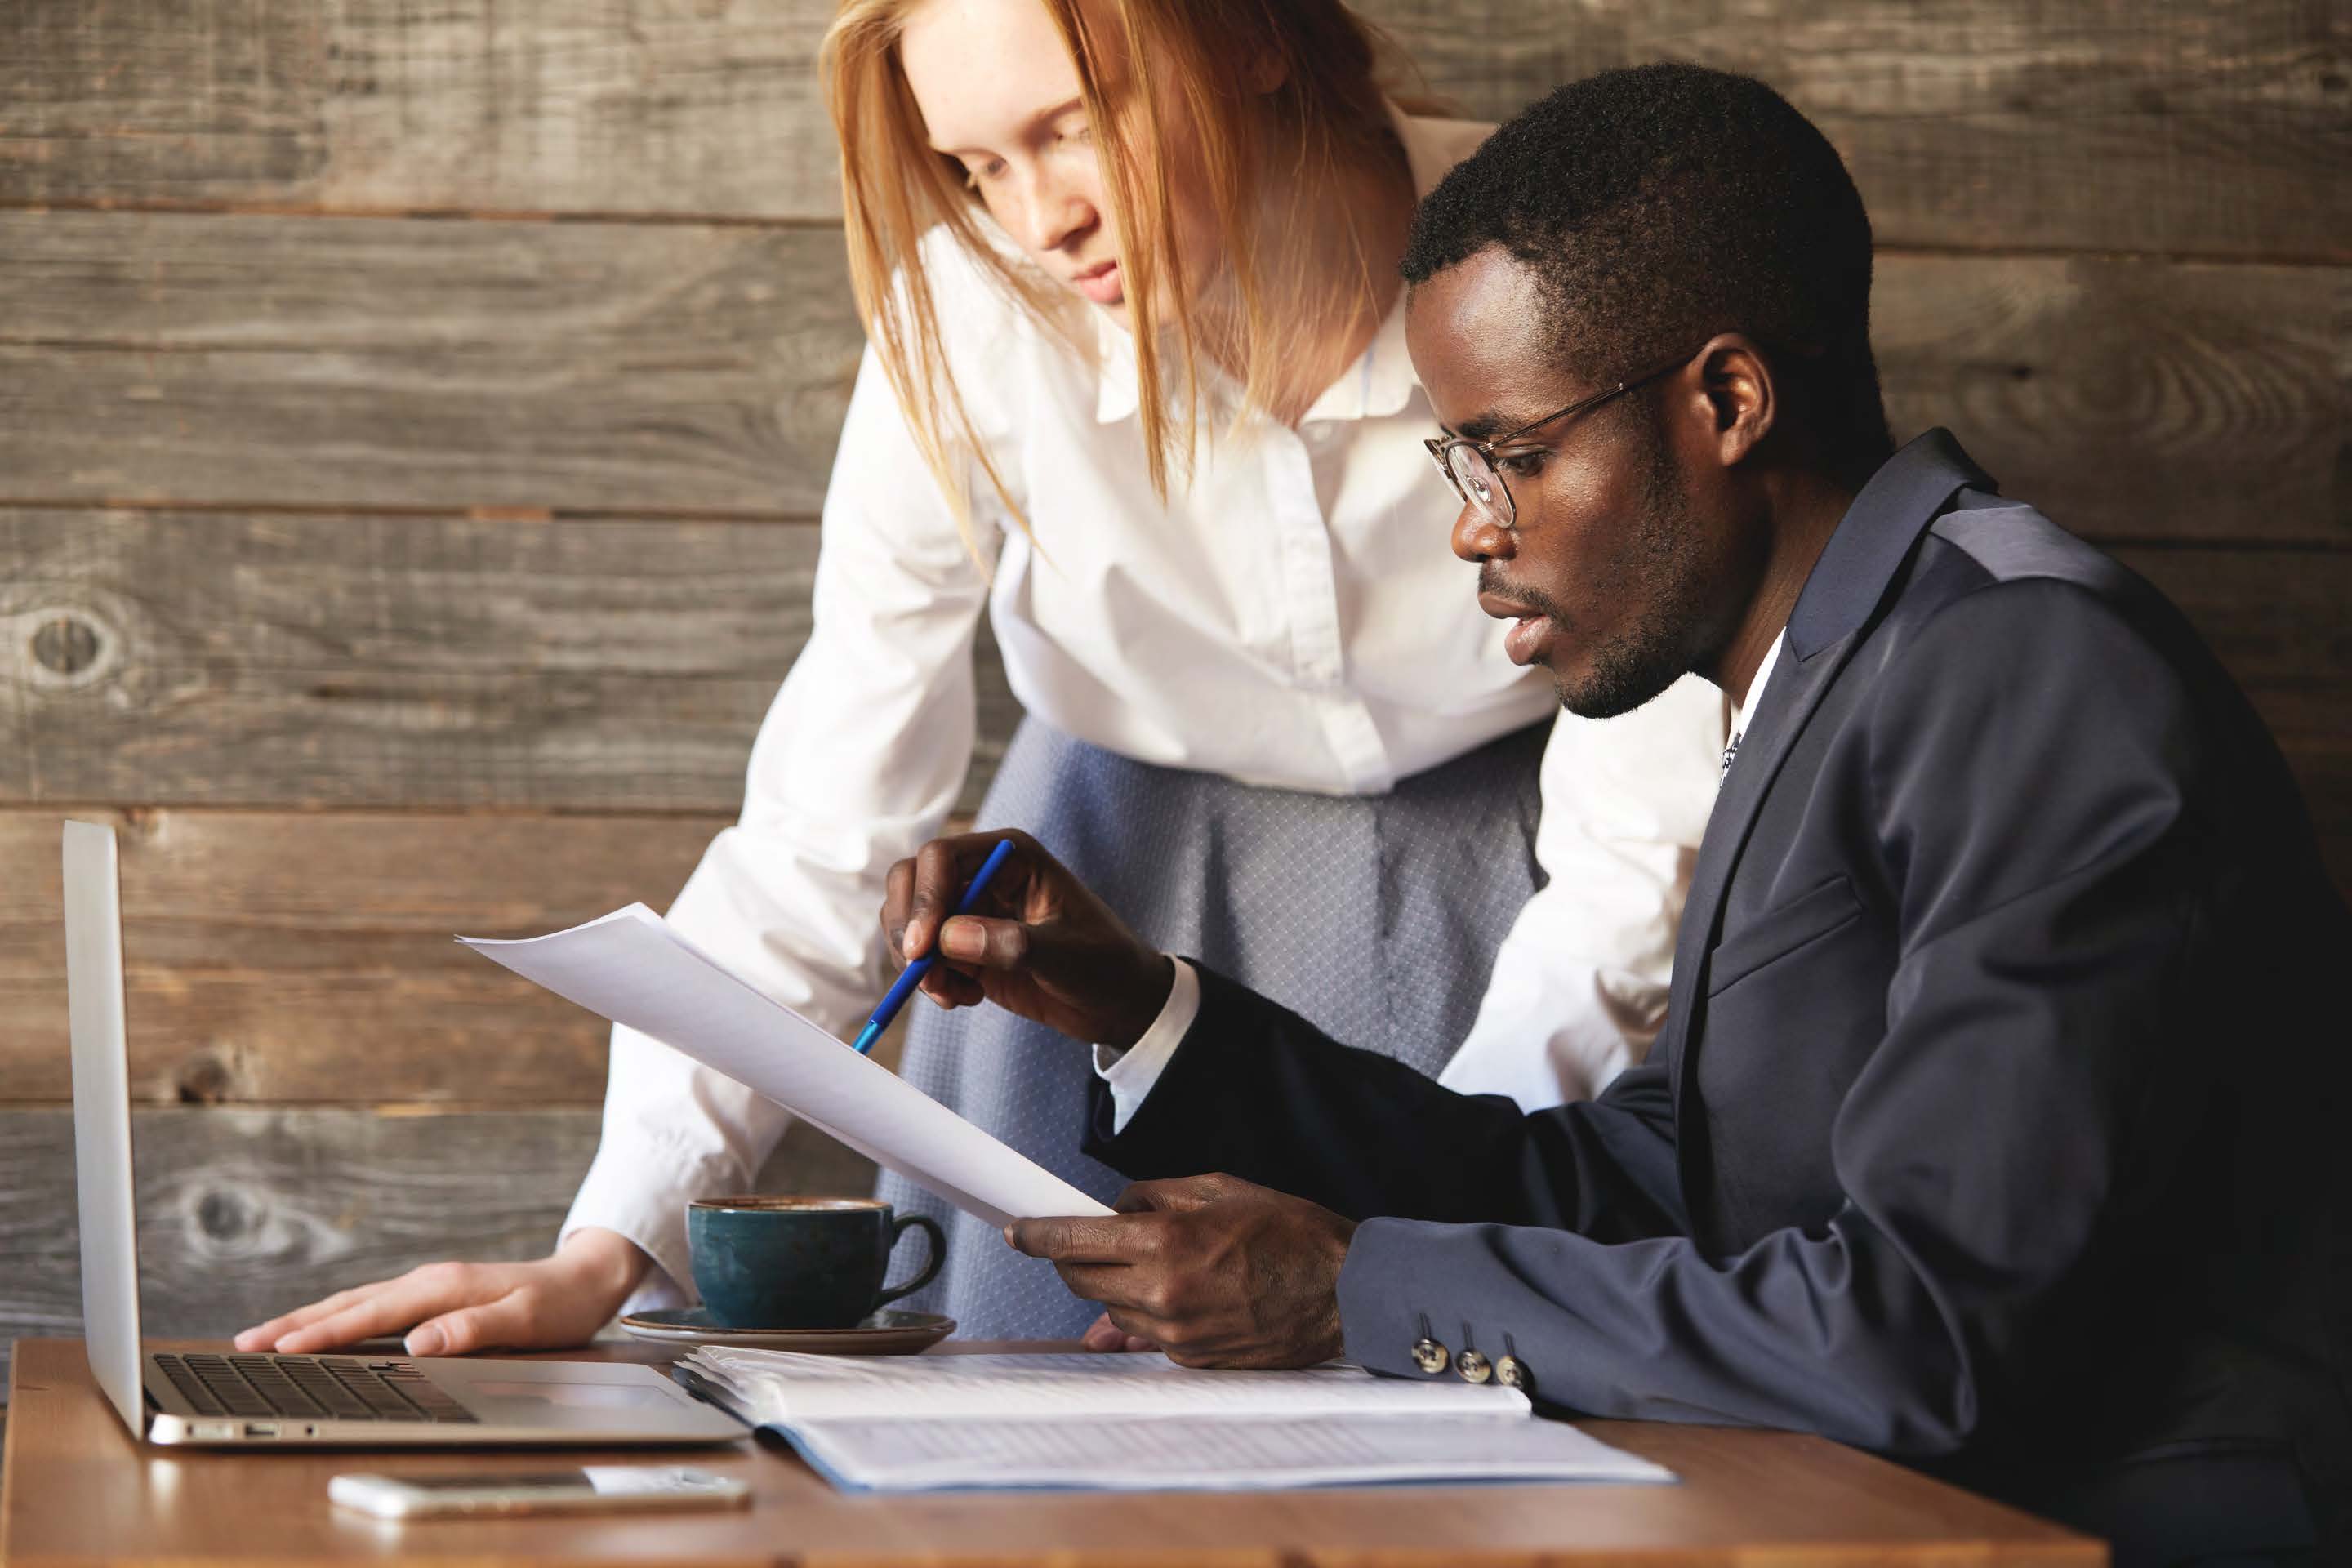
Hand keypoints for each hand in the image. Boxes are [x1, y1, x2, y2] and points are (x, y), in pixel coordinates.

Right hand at [232, 1228, 647, 1356]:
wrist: (585, 1278)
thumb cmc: (558, 1304)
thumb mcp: (526, 1321)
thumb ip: (474, 1330)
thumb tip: (419, 1341)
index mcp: (442, 1288)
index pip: (370, 1314)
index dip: (323, 1333)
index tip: (280, 1348)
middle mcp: (428, 1281)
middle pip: (350, 1304)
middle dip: (296, 1323)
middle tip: (245, 1343)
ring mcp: (428, 1285)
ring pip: (357, 1301)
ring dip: (310, 1318)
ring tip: (266, 1336)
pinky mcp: (432, 1294)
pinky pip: (373, 1304)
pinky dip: (339, 1315)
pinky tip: (322, 1327)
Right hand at [882, 829, 1172, 1048]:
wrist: (1117, 1001)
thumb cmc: (1104, 964)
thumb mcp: (1066, 955)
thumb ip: (1012, 944)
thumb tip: (948, 937)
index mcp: (1011, 856)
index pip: (942, 857)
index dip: (924, 898)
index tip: (922, 949)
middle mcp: (982, 875)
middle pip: (910, 881)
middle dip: (907, 928)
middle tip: (921, 975)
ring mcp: (969, 911)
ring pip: (909, 921)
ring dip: (918, 963)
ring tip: (954, 995)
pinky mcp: (963, 947)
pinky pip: (922, 957)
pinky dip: (930, 982)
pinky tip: (966, 999)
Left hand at [1007, 1174, 1355, 1367]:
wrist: (1344, 1291)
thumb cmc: (1288, 1230)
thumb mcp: (1219, 1189)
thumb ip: (1156, 1196)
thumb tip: (1114, 1210)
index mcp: (1166, 1241)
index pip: (1074, 1241)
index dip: (1037, 1235)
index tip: (1017, 1230)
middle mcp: (1162, 1292)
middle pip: (1081, 1282)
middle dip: (1073, 1260)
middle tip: (1087, 1241)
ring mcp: (1176, 1333)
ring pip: (1112, 1311)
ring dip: (1115, 1287)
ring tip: (1156, 1263)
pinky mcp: (1193, 1359)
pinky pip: (1148, 1336)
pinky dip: (1149, 1312)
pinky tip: (1181, 1292)